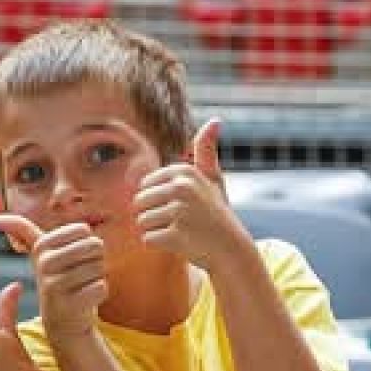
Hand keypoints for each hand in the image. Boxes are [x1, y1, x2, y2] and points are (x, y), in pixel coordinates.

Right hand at [0, 213, 106, 339]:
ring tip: (81, 287)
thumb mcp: (39, 253)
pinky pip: (101, 287)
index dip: (85, 242)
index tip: (72, 257)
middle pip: (95, 246)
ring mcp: (55, 286)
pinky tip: (85, 300)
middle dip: (95, 259)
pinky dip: (99, 293)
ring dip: (97, 277)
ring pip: (99, 267)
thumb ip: (21, 231)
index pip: (83, 229)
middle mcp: (44, 264)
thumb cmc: (58, 278)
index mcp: (41, 246)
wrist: (62, 320)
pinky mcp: (70, 304)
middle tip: (80, 274)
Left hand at [134, 120, 249, 272]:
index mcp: (184, 171)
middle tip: (182, 221)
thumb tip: (215, 120)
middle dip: (155, 216)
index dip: (158, 200)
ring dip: (157, 230)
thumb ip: (206, 151)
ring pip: (141, 222)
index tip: (183, 205)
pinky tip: (182, 243)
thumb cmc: (216, 213)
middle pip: (139, 203)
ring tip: (182, 231)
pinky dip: (160, 244)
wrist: (231, 249)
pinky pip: (147, 239)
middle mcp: (181, 187)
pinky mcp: (175, 235)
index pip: (144, 187)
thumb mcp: (212, 179)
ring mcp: (179, 212)